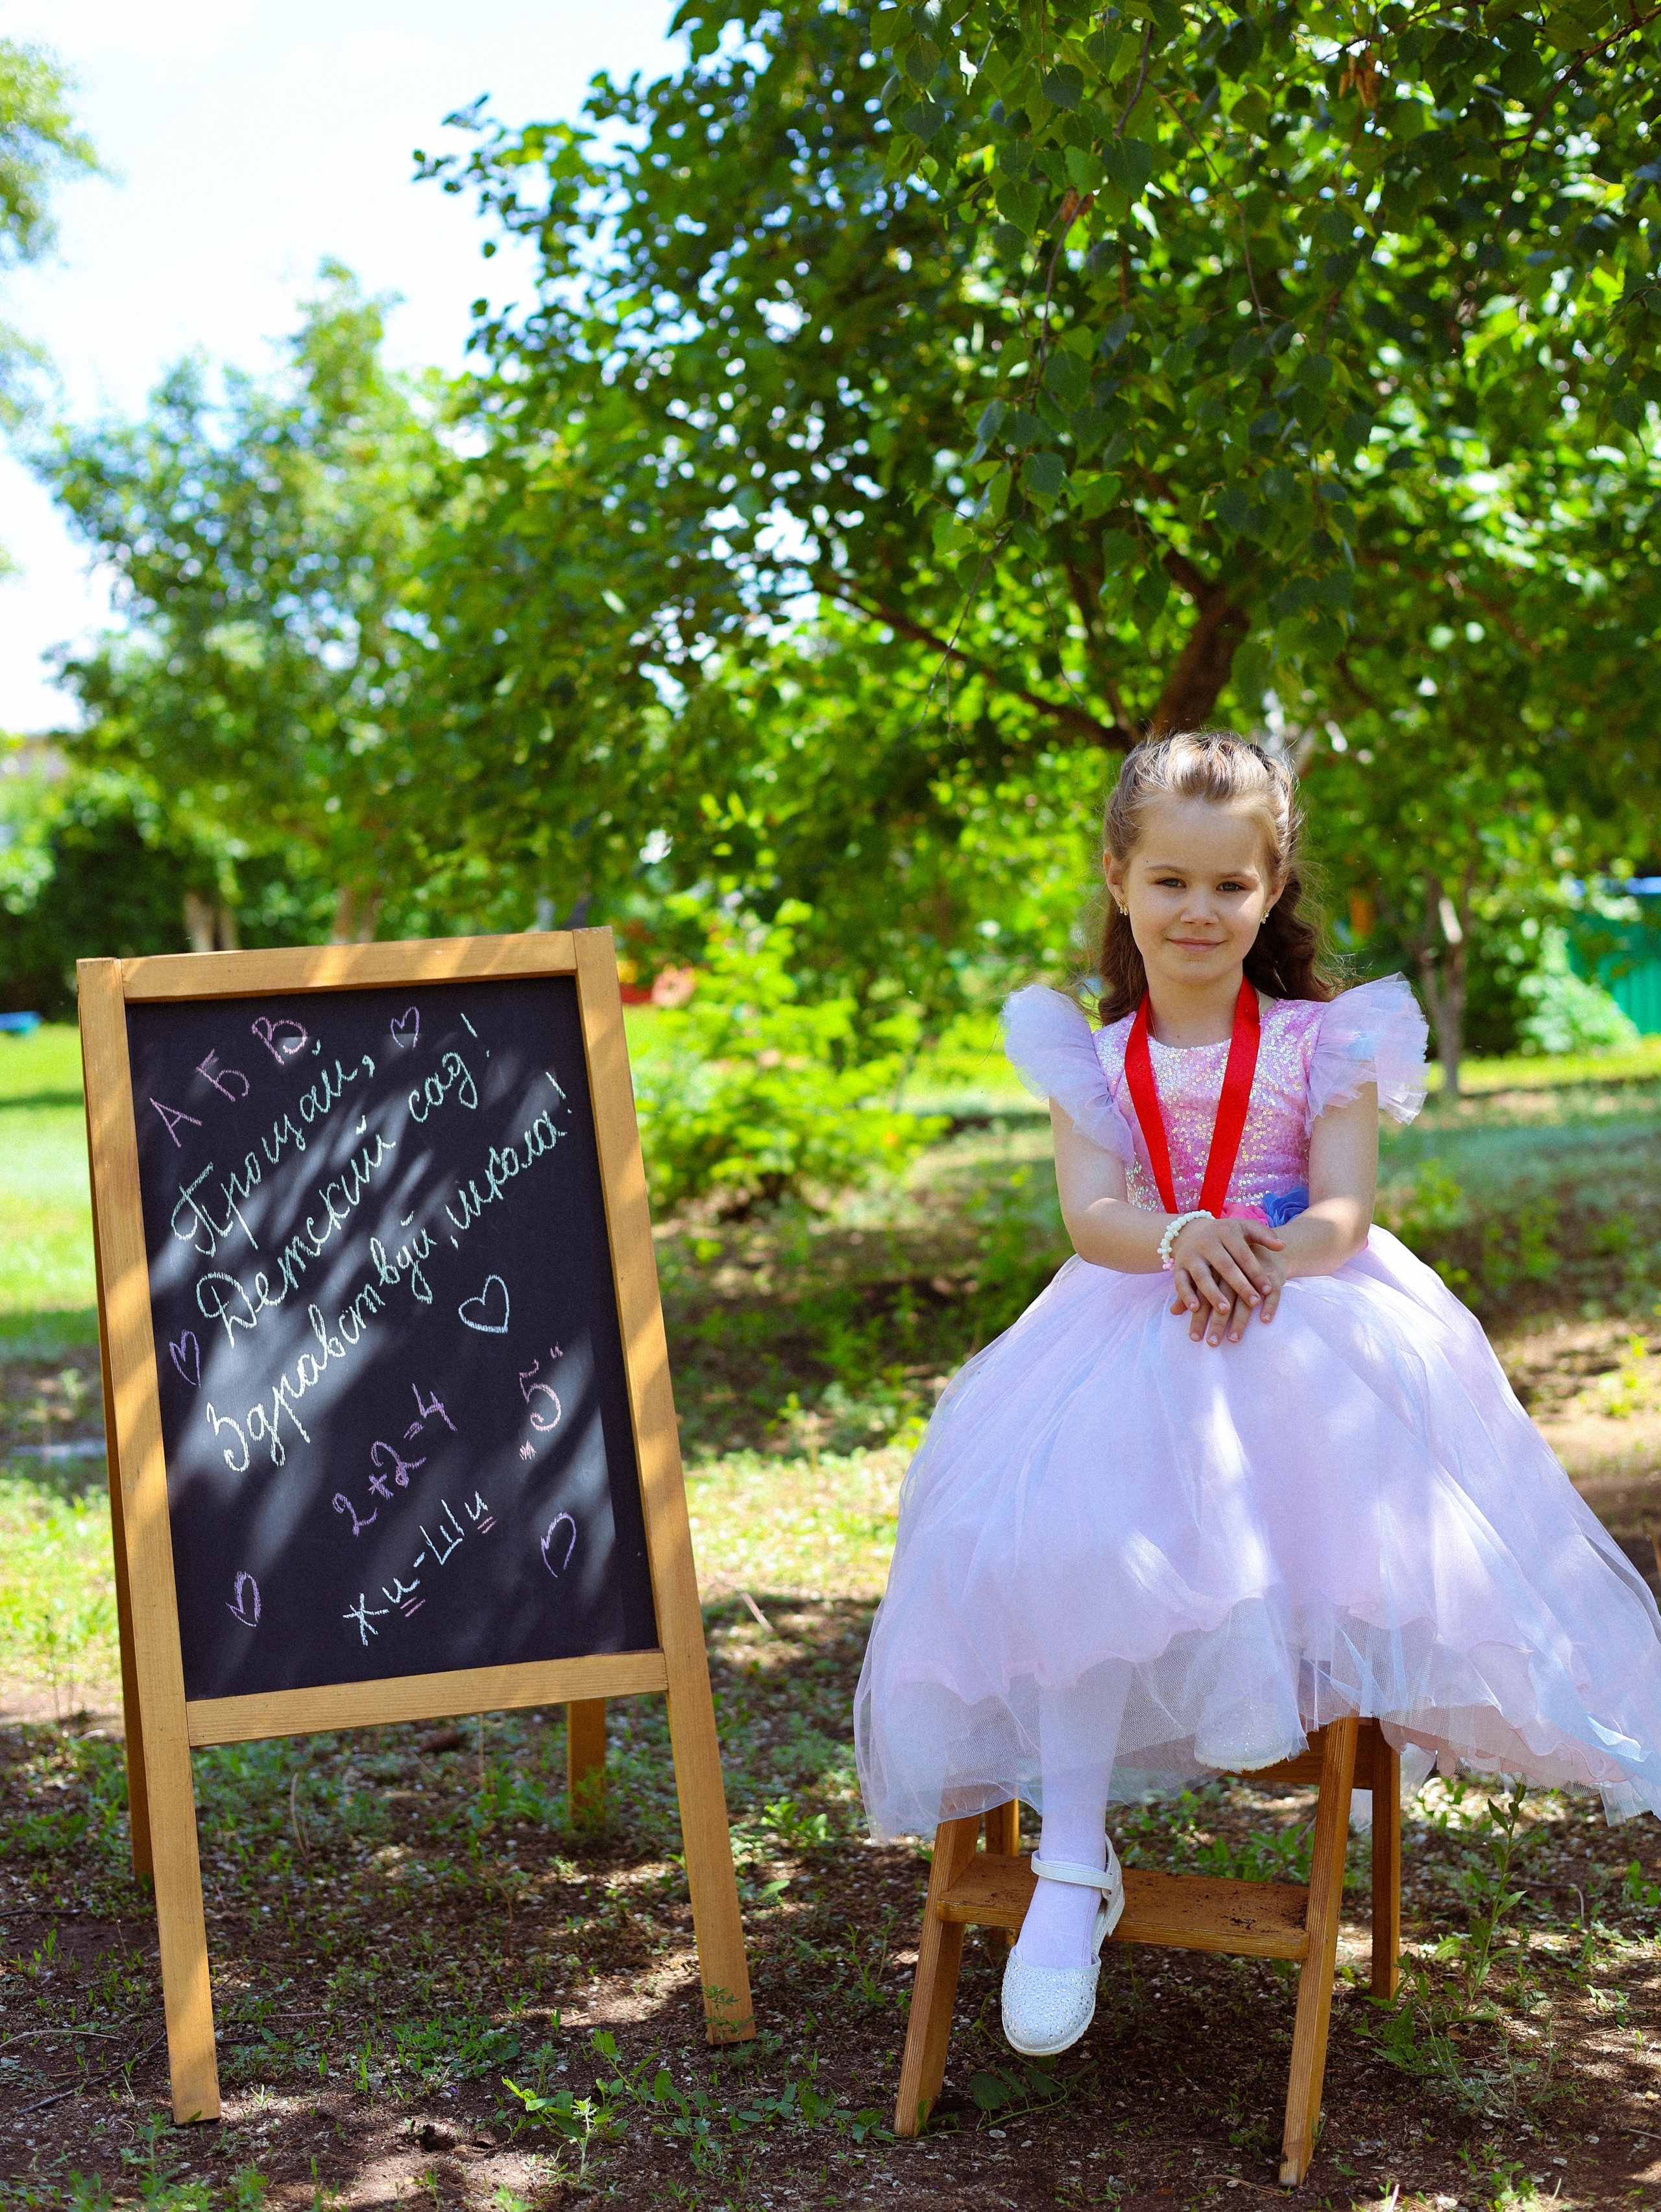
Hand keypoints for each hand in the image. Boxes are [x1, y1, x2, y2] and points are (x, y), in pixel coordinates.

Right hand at [1168, 1216, 1284, 1346]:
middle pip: (1225, 1266)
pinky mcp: (1178, 1267)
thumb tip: (1282, 1246)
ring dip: (1212, 1294)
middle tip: (1254, 1303)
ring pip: (1202, 1276)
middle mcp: (1207, 1242)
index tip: (1268, 1290)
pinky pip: (1180, 1282)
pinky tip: (1195, 1309)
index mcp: (1225, 1232)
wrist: (1190, 1231)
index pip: (1243, 1254)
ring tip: (1225, 1310)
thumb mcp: (1244, 1228)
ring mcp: (1191, 1255)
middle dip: (1240, 1285)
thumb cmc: (1226, 1234)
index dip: (1256, 1272)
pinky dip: (1186, 1295)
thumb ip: (1263, 1235)